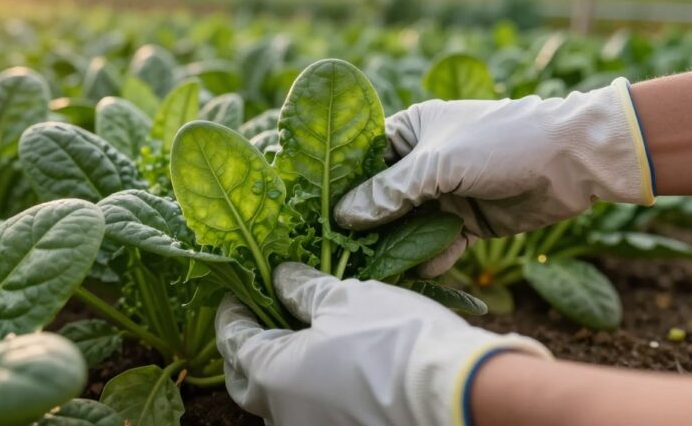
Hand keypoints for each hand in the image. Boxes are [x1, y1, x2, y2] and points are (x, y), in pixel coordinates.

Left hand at [216, 262, 549, 425]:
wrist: (459, 394)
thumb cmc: (395, 339)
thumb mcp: (344, 298)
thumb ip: (303, 288)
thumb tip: (280, 278)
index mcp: (272, 376)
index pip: (233, 340)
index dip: (232, 310)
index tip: (236, 290)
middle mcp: (284, 416)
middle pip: (248, 379)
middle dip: (247, 346)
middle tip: (259, 315)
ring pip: (281, 402)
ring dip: (281, 369)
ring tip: (298, 335)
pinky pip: (313, 412)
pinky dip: (310, 388)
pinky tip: (330, 364)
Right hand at [334, 79, 654, 275]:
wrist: (574, 160)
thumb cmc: (502, 142)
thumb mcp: (439, 163)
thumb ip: (390, 192)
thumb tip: (342, 218)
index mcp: (409, 131)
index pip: (360, 160)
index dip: (338, 186)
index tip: (313, 214)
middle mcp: (420, 162)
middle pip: (378, 199)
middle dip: (364, 225)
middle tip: (339, 253)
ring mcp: (443, 193)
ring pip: (404, 226)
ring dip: (395, 247)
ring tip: (377, 270)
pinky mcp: (465, 222)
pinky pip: (436, 245)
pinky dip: (430, 258)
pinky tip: (426, 269)